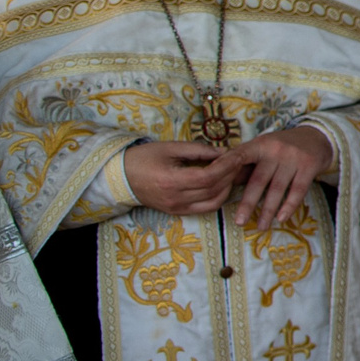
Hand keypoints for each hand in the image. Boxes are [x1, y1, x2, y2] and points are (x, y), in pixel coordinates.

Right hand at [124, 140, 242, 214]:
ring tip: (230, 171)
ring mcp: (176, 208)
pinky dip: (217, 197)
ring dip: (227, 187)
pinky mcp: (177, 213)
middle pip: (213, 189)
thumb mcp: (170, 148)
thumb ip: (198, 150)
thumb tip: (223, 152)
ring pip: (213, 202)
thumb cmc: (144, 158)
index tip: (236, 154)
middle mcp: (175, 198)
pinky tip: (220, 184)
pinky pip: (204, 209)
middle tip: (238, 160)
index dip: (226, 166)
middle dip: (230, 175)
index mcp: (171, 181)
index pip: (208, 176)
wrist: (121, 177)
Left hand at [226, 125, 334, 230]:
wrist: (316, 138)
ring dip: (268, 210)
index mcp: (260, 144)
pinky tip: (281, 218)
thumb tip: (223, 182)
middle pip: (259, 180)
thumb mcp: (263, 148)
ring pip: (277, 188)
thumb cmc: (283, 147)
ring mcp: (293, 158)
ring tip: (261, 227)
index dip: (226, 170)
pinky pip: (297, 190)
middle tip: (239, 221)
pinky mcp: (309, 166)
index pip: (239, 157)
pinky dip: (289, 206)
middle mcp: (276, 150)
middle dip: (248, 203)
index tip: (215, 186)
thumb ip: (246, 163)